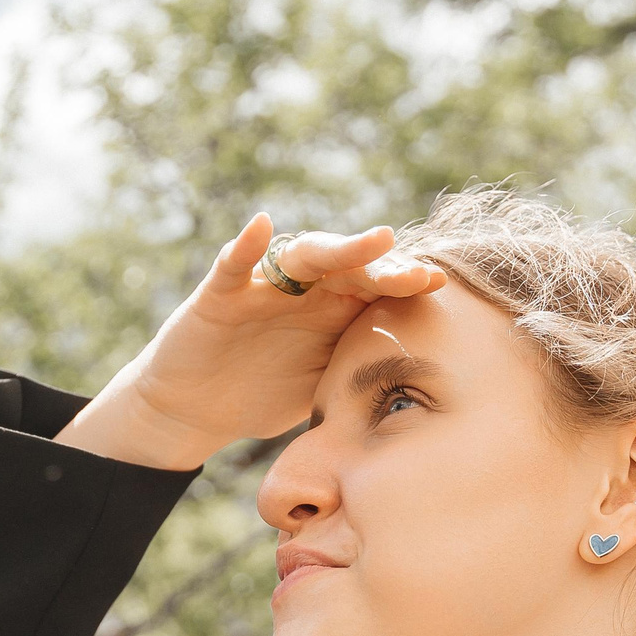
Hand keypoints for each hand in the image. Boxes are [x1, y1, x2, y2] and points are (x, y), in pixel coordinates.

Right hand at [56, 214, 445, 469]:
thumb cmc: (264, 392)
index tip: (439, 285)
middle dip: (382, 267)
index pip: (372, 286)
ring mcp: (260, 288)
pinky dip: (245, 246)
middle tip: (416, 273)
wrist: (196, 410)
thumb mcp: (322, 385)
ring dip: (339, 248)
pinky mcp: (218, 297)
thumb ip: (359, 368)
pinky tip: (260, 225)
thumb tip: (423, 383)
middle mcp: (300, 290)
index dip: (402, 283)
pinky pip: (232, 266)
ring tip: (376, 240)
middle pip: (346, 266)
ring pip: (301, 257)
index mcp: (329, 309)